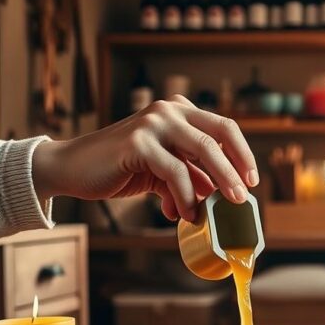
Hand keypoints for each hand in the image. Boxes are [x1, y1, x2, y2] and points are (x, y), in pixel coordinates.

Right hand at [32, 96, 257, 221]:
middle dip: (236, 169)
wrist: (72, 169)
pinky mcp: (138, 141)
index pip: (224, 126)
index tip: (252, 180)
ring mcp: (153, 122)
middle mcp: (168, 110)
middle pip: (219, 135)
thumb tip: (220, 194)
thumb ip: (191, 176)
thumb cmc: (121, 168)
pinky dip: (185, 196)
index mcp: (179, 111)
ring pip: (202, 151)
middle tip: (242, 197)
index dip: (243, 153)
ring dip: (217, 184)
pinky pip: (175, 171)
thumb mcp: (163, 171)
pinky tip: (184, 214)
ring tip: (218, 210)